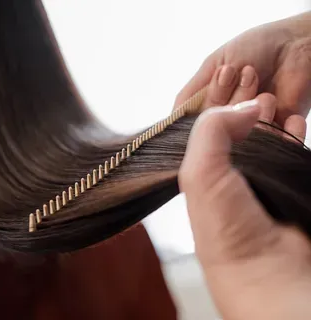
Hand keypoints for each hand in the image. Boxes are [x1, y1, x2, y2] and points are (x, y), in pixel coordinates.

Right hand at [175, 12, 310, 124]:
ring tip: (258, 75)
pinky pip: (264, 139)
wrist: (298, 45)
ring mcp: (252, 126)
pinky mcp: (277, 134)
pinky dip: (267, 118)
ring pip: (238, 132)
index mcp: (212, 104)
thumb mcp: (213, 65)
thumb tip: (171, 121)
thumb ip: (188, 95)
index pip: (197, 121)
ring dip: (248, 101)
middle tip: (242, 71)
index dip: (208, 102)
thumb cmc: (256, 47)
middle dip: (228, 96)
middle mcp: (229, 118)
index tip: (222, 75)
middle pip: (216, 126)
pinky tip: (272, 95)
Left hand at [179, 95, 310, 319]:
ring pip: (268, 145)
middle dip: (250, 114)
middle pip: (240, 138)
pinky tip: (295, 124)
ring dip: (273, 123)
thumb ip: (212, 129)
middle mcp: (231, 184)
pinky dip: (294, 138)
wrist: (270, 272)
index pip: (211, 137)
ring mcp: (262, 189)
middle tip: (262, 92)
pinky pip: (292, 156)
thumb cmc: (226, 229)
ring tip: (279, 104)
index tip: (234, 90)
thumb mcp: (199, 172)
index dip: (222, 113)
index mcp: (204, 181)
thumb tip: (245, 106)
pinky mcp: (290, 191)